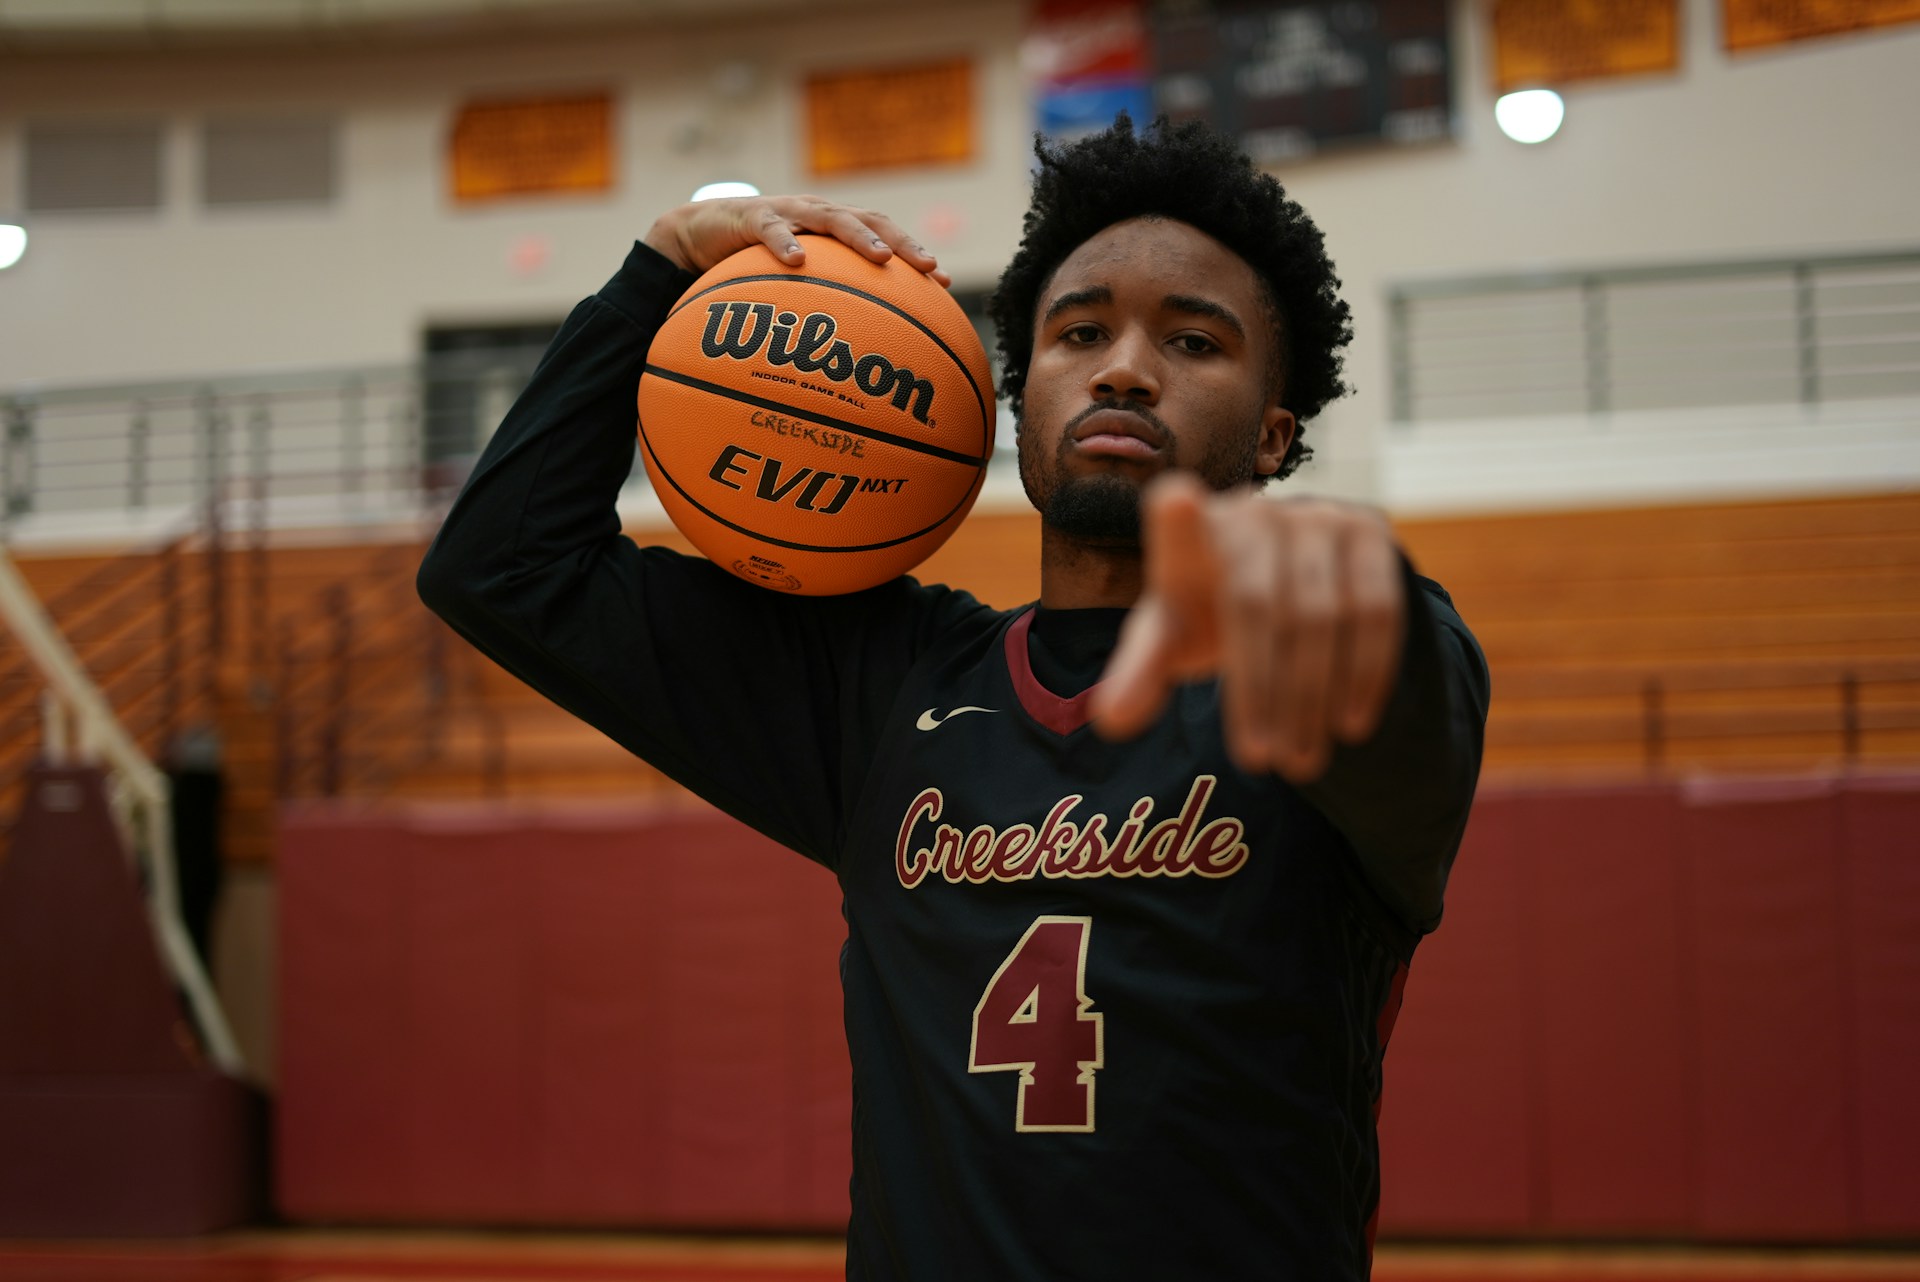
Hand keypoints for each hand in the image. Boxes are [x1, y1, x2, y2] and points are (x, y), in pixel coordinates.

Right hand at [643, 194, 949, 286]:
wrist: (695, 233)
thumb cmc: (749, 263)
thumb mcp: (790, 285)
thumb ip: (818, 308)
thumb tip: (850, 361)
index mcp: (833, 230)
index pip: (883, 235)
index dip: (913, 253)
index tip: (943, 281)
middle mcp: (817, 216)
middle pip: (869, 220)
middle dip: (901, 242)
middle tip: (926, 266)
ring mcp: (787, 213)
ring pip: (830, 219)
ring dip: (858, 237)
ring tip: (880, 256)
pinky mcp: (750, 216)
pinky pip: (770, 230)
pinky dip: (785, 242)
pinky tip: (797, 260)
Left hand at [1091, 474, 1405, 782]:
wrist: (1285, 575)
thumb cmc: (1210, 610)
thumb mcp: (1171, 639)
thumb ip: (1140, 673)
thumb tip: (1109, 720)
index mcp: (1191, 532)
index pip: (1178, 520)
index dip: (1179, 517)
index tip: (1176, 503)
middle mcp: (1256, 513)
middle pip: (1260, 607)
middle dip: (1262, 692)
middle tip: (1259, 762)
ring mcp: (1318, 516)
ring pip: (1324, 615)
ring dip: (1313, 698)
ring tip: (1300, 762)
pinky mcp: (1368, 531)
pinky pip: (1377, 610)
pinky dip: (1365, 674)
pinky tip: (1350, 725)